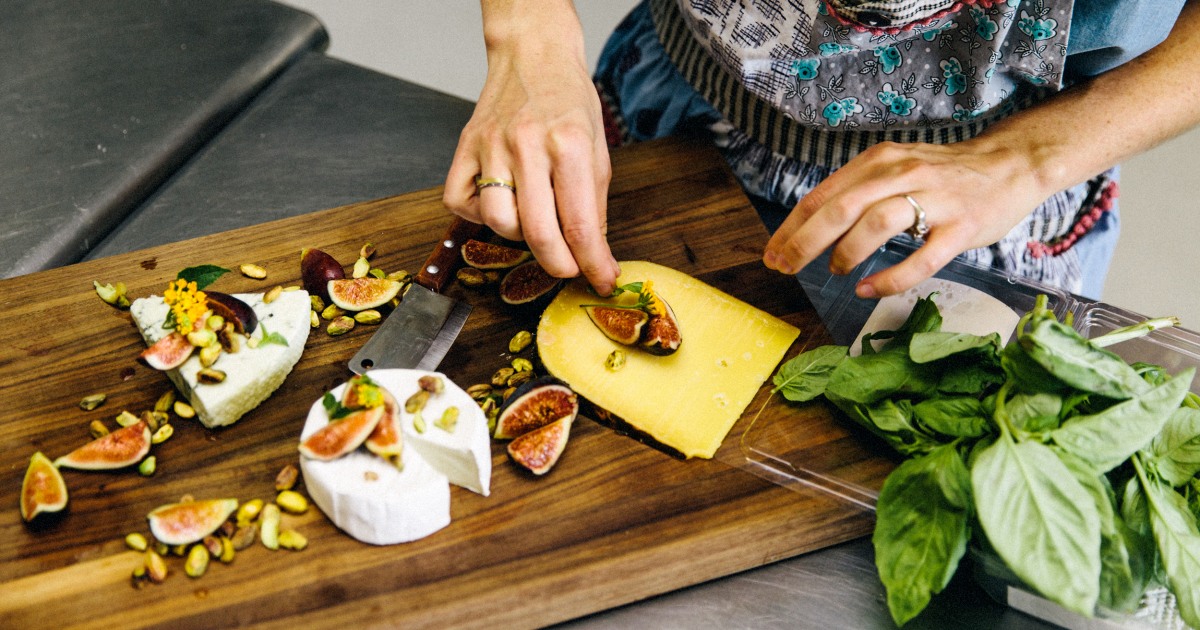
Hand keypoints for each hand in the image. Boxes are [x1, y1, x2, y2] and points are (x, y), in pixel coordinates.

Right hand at [443, 3, 619, 294]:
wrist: (533, 54)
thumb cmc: (568, 100)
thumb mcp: (598, 148)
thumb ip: (594, 204)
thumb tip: (594, 255)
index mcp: (570, 144)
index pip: (581, 222)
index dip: (592, 262)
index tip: (601, 280)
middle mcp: (527, 145)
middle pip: (538, 232)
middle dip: (558, 263)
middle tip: (568, 268)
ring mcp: (491, 146)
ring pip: (498, 222)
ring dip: (519, 236)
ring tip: (534, 222)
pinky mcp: (465, 147)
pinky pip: (461, 203)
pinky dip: (480, 215)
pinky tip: (501, 202)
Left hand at [762, 138, 1045, 296]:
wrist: (1010, 164)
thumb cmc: (943, 175)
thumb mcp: (894, 170)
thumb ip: (856, 191)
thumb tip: (810, 226)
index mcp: (880, 161)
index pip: (824, 195)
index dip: (792, 227)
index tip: (772, 253)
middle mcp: (903, 175)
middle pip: (842, 207)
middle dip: (805, 241)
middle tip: (785, 267)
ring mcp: (935, 201)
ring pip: (877, 224)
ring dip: (846, 252)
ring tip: (835, 270)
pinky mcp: (961, 228)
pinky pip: (921, 258)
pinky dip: (890, 277)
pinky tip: (868, 289)